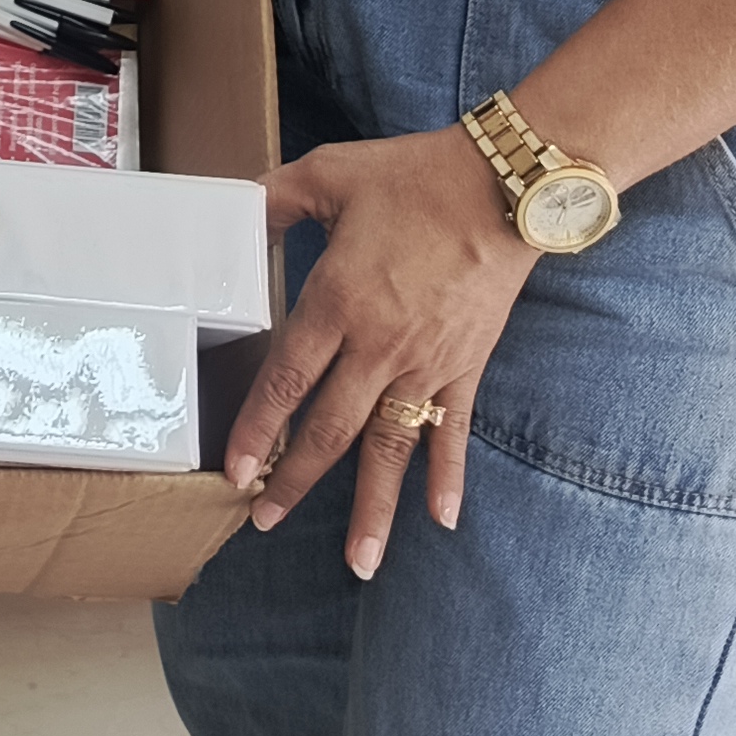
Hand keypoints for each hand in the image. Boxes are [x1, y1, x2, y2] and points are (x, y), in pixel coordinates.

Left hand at [226, 131, 533, 572]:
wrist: (505, 187)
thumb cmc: (414, 177)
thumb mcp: (328, 174)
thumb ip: (272, 198)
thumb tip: (230, 207)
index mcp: (338, 303)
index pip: (286, 382)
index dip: (257, 431)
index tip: (235, 471)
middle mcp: (378, 348)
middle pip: (329, 431)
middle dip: (293, 482)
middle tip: (263, 521)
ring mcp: (426, 365)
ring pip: (391, 449)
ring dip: (373, 508)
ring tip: (359, 561)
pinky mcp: (466, 367)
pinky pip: (452, 433)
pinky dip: (449, 478)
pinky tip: (441, 520)